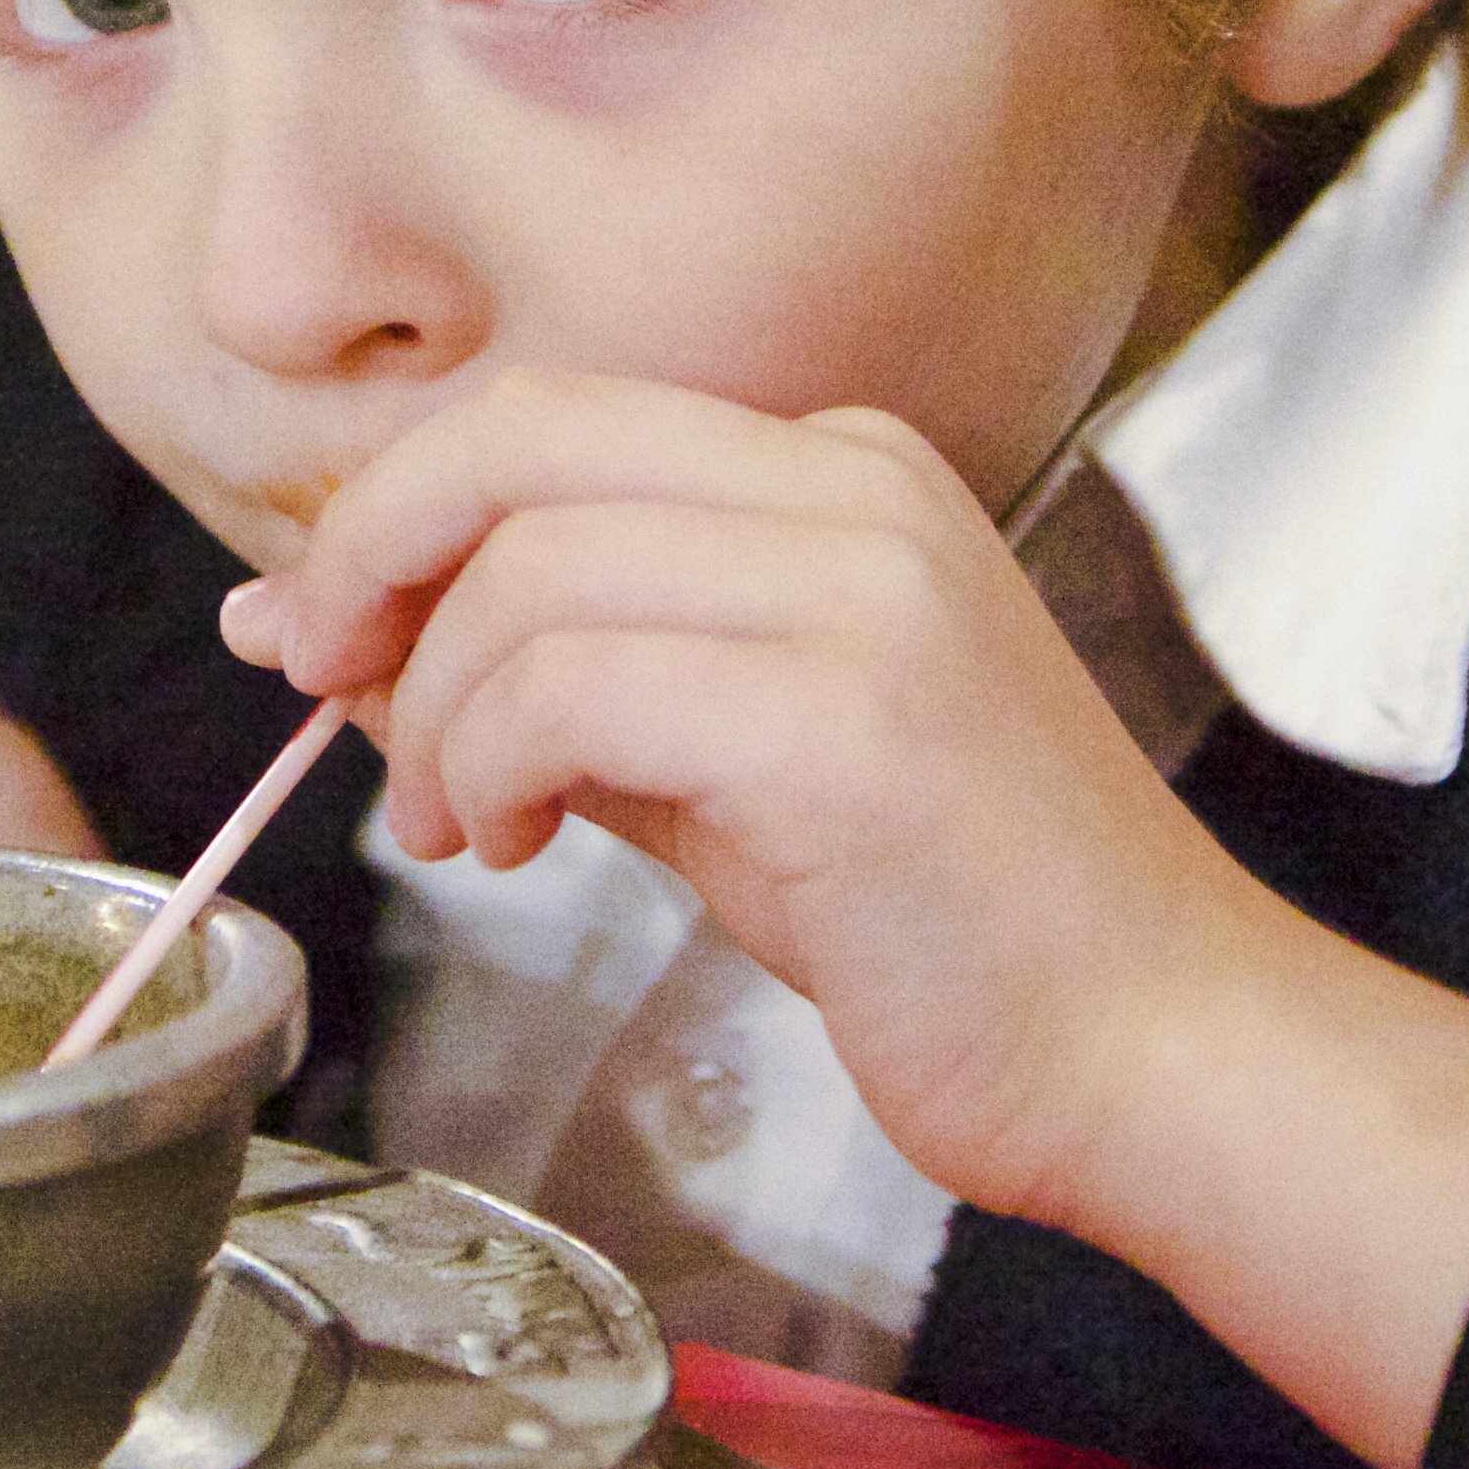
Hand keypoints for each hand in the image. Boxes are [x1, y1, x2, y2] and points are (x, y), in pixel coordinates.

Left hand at [221, 372, 1286, 1205]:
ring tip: (460, 827)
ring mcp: (862, 590)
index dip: (395, 509)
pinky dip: (495, 762)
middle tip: (318, 679)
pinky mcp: (843, 716)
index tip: (315, 621)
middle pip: (522, 438)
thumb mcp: (722, 761)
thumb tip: (324, 628)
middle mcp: (856, 490)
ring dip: (437, 710)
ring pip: (529, 567)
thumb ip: (547, 680)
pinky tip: (516, 849)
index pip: (553, 421)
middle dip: (372, 553)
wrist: (1153, 1047)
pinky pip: (575, 684)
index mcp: (840, 472)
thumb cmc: (945, 921)